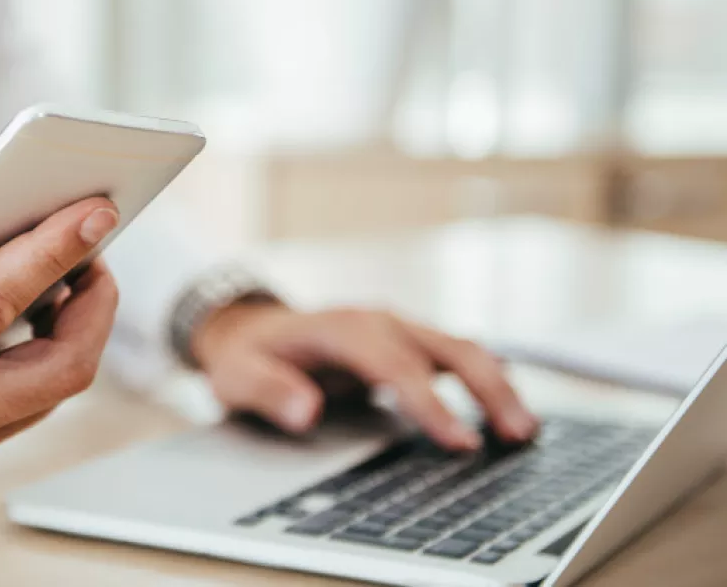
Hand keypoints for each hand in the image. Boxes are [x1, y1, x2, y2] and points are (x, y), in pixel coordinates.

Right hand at [0, 198, 119, 464]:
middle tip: (96, 252)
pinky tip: (36, 319)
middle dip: (96, 304)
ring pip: (55, 389)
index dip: (52, 252)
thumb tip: (29, 221)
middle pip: (64, 367)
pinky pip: (30, 402)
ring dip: (75, 328)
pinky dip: (44, 353)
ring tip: (69, 276)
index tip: (96, 215)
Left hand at [193, 303, 538, 450]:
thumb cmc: (251, 354)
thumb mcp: (240, 375)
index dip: (431, 403)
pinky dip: (483, 376)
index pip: (396, 365)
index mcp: (343, 327)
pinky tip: (504, 401)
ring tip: (524, 427)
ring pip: (460, 347)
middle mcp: (378, 320)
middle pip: (445, 346)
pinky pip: (453, 353)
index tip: (460, 442)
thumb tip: (307, 412)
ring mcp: (396, 326)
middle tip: (517, 434)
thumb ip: (271, 391)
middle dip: (486, 388)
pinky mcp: (405, 339)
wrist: (256, 327)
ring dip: (495, 383)